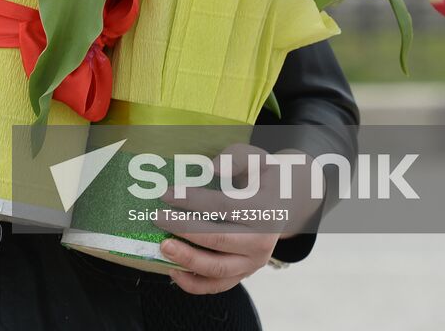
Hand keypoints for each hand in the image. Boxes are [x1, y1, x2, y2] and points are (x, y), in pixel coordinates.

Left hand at [153, 142, 319, 294]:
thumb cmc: (263, 178)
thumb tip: (212, 168)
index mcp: (265, 211)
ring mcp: (254, 262)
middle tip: (157, 218)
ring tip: (163, 247)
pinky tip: (172, 270)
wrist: (286, 203)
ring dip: (187, 260)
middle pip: (219, 239)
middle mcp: (262, 242)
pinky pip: (218, 285)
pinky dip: (194, 284)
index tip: (167, 194)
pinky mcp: (244, 274)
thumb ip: (235, 158)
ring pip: (218, 269)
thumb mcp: (256, 158)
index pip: (223, 206)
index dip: (192, 200)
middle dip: (184, 229)